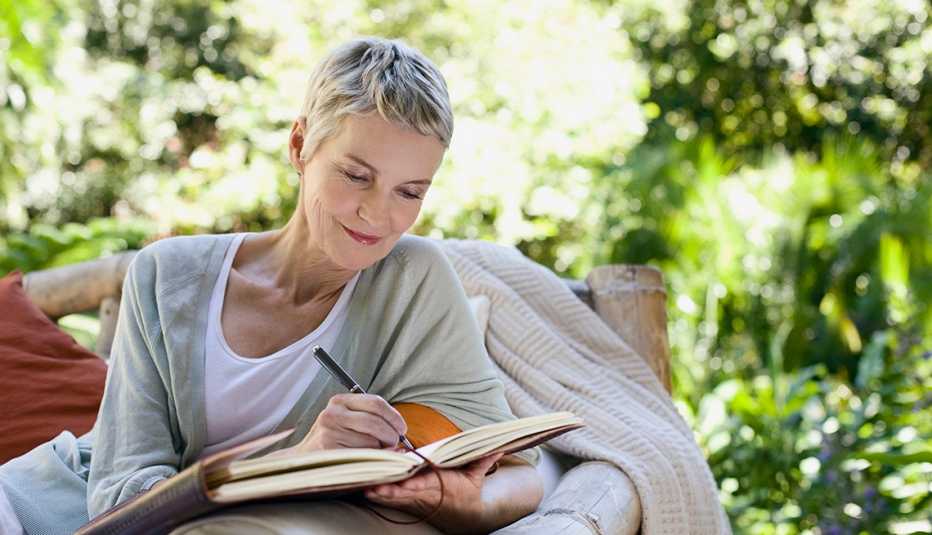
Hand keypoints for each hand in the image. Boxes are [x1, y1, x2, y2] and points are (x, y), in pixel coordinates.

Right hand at [294, 393, 407, 451]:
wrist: (303, 460)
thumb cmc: (333, 440)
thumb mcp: (347, 420)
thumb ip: (371, 418)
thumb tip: (400, 432)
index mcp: (340, 400)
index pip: (376, 403)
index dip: (394, 417)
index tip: (402, 429)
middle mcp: (332, 413)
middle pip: (375, 423)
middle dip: (391, 436)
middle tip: (394, 444)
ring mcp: (328, 432)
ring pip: (370, 442)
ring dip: (379, 451)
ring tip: (374, 453)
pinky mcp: (328, 451)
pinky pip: (361, 456)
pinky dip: (370, 461)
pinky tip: (366, 461)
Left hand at [363, 452, 503, 533]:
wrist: (465, 517)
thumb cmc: (468, 492)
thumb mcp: (476, 476)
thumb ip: (482, 459)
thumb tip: (498, 446)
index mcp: (442, 484)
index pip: (426, 483)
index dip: (414, 483)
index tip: (404, 479)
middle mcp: (427, 493)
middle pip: (406, 491)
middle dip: (391, 489)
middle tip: (375, 485)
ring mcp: (417, 501)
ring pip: (396, 498)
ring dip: (382, 494)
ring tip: (366, 488)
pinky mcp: (410, 504)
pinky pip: (393, 501)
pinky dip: (381, 497)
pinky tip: (367, 491)